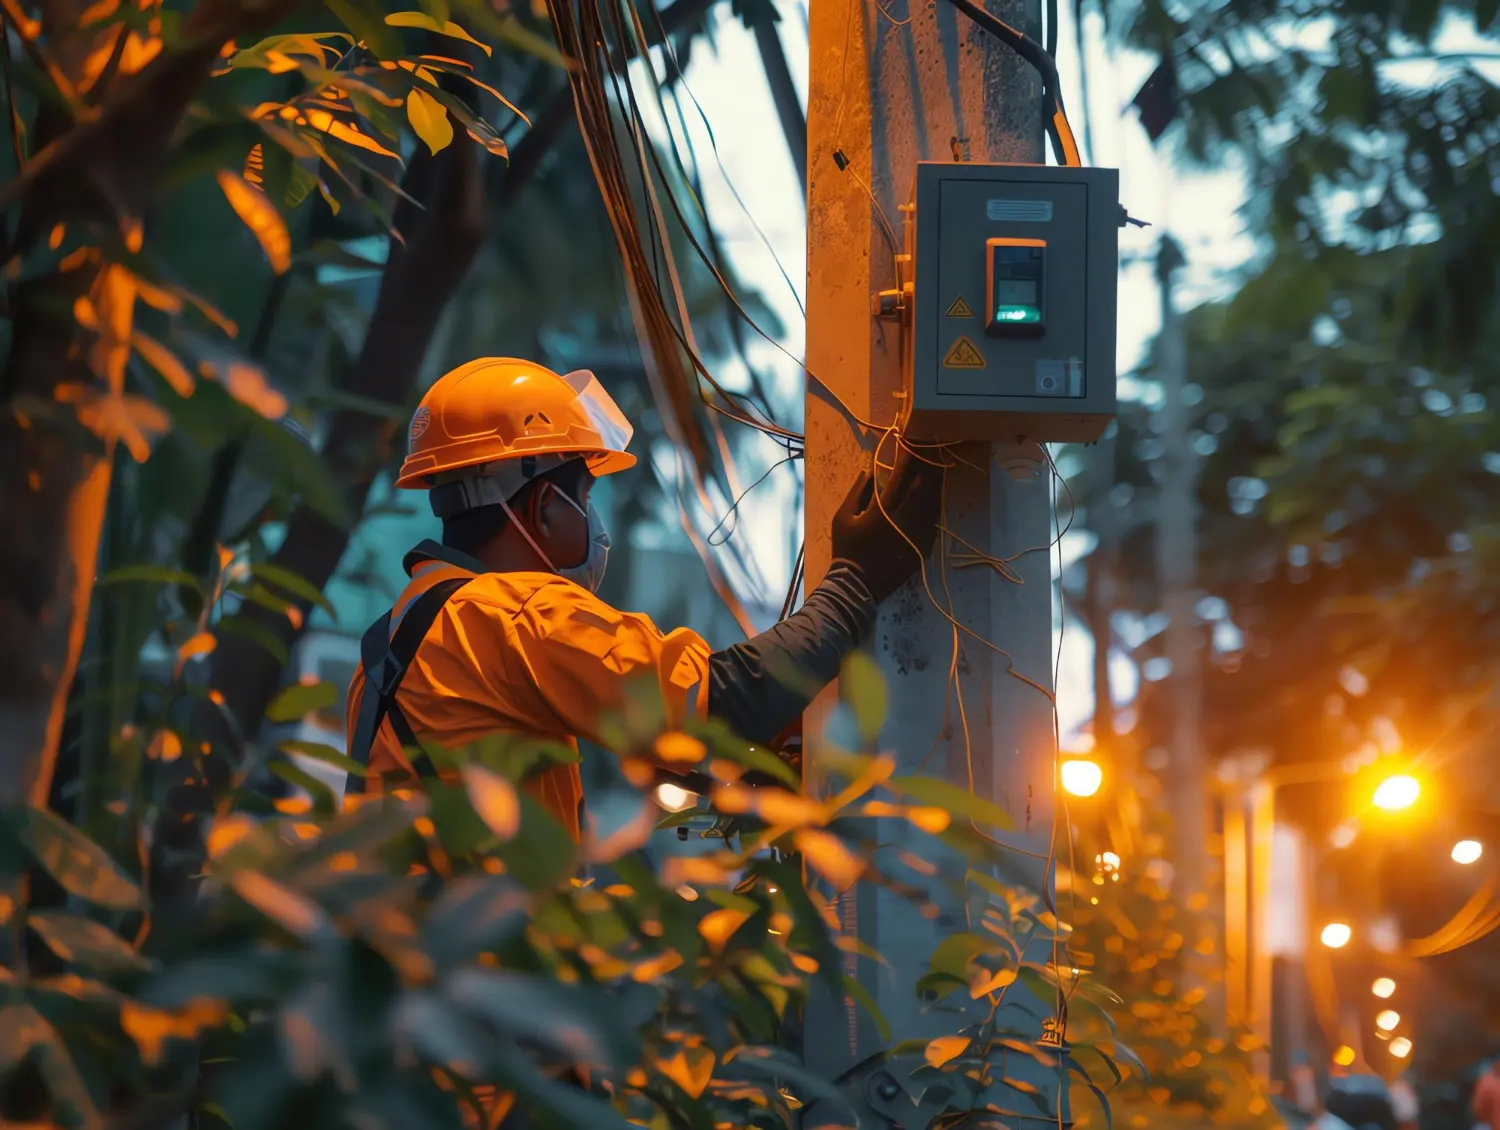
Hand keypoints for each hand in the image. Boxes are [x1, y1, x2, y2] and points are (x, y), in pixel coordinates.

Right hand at [830, 441, 943, 601]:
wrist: (859, 585)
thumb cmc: (847, 549)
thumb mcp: (843, 517)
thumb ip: (858, 491)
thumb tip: (869, 470)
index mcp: (884, 510)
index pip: (902, 476)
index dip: (909, 456)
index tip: (911, 442)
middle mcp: (906, 520)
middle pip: (924, 485)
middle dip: (928, 466)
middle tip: (931, 450)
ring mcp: (917, 534)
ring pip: (933, 501)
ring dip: (935, 482)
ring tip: (935, 467)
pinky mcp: (923, 546)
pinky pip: (934, 519)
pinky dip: (934, 503)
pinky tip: (934, 493)